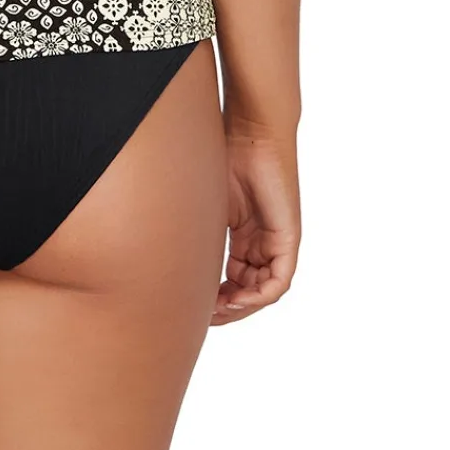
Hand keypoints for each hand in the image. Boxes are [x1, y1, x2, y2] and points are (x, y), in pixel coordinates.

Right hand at [212, 125, 299, 325]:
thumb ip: (194, 230)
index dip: (215, 297)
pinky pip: (279, 281)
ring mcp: (276, 241)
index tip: (196, 306)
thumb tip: (161, 253)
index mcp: (243, 235)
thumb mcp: (203, 204)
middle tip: (205, 317)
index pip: (233, 278)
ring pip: (263, 291)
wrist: (250, 132)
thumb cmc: (222, 156)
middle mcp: (261, 242)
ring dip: (241, 306)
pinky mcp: (288, 238)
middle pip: (249, 290)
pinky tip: (236, 298)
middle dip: (227, 309)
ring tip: (217, 311)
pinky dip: (259, 295)